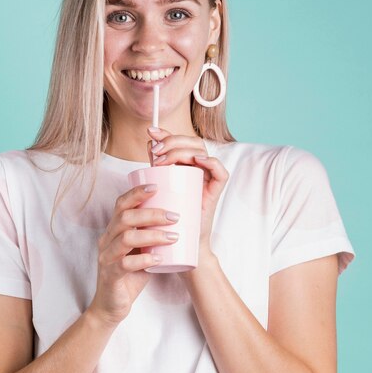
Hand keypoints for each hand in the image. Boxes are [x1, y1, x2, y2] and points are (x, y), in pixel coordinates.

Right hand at [89, 184, 180, 326]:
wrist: (112, 306)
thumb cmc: (129, 276)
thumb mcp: (141, 251)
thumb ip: (152, 236)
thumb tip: (179, 219)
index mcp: (113, 231)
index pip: (121, 204)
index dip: (137, 193)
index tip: (157, 186)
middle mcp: (107, 240)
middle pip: (125, 217)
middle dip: (152, 214)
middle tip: (175, 216)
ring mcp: (107, 258)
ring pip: (127, 238)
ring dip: (153, 235)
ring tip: (173, 237)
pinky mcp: (111, 275)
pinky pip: (126, 263)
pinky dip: (145, 259)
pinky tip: (159, 259)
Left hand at [146, 126, 228, 255]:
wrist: (181, 240)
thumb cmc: (169, 214)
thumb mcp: (159, 186)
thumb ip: (156, 165)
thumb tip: (150, 144)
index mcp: (186, 164)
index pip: (180, 140)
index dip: (167, 132)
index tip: (150, 131)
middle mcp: (199, 167)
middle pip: (191, 142)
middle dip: (171, 142)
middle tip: (155, 152)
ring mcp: (208, 178)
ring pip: (202, 152)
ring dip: (182, 151)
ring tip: (163, 161)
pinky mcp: (216, 191)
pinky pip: (221, 172)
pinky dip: (211, 162)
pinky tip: (196, 160)